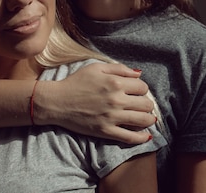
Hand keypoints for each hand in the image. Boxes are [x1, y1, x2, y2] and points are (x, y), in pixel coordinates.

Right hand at [34, 63, 156, 143]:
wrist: (57, 102)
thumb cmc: (75, 82)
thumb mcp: (96, 68)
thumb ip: (119, 68)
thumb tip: (139, 73)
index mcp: (115, 82)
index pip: (143, 87)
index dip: (142, 89)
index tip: (136, 92)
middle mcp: (116, 100)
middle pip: (146, 104)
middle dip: (147, 104)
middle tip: (141, 105)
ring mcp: (112, 117)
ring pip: (143, 120)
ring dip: (148, 119)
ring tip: (147, 118)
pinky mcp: (106, 131)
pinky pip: (130, 137)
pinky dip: (141, 137)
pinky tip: (145, 135)